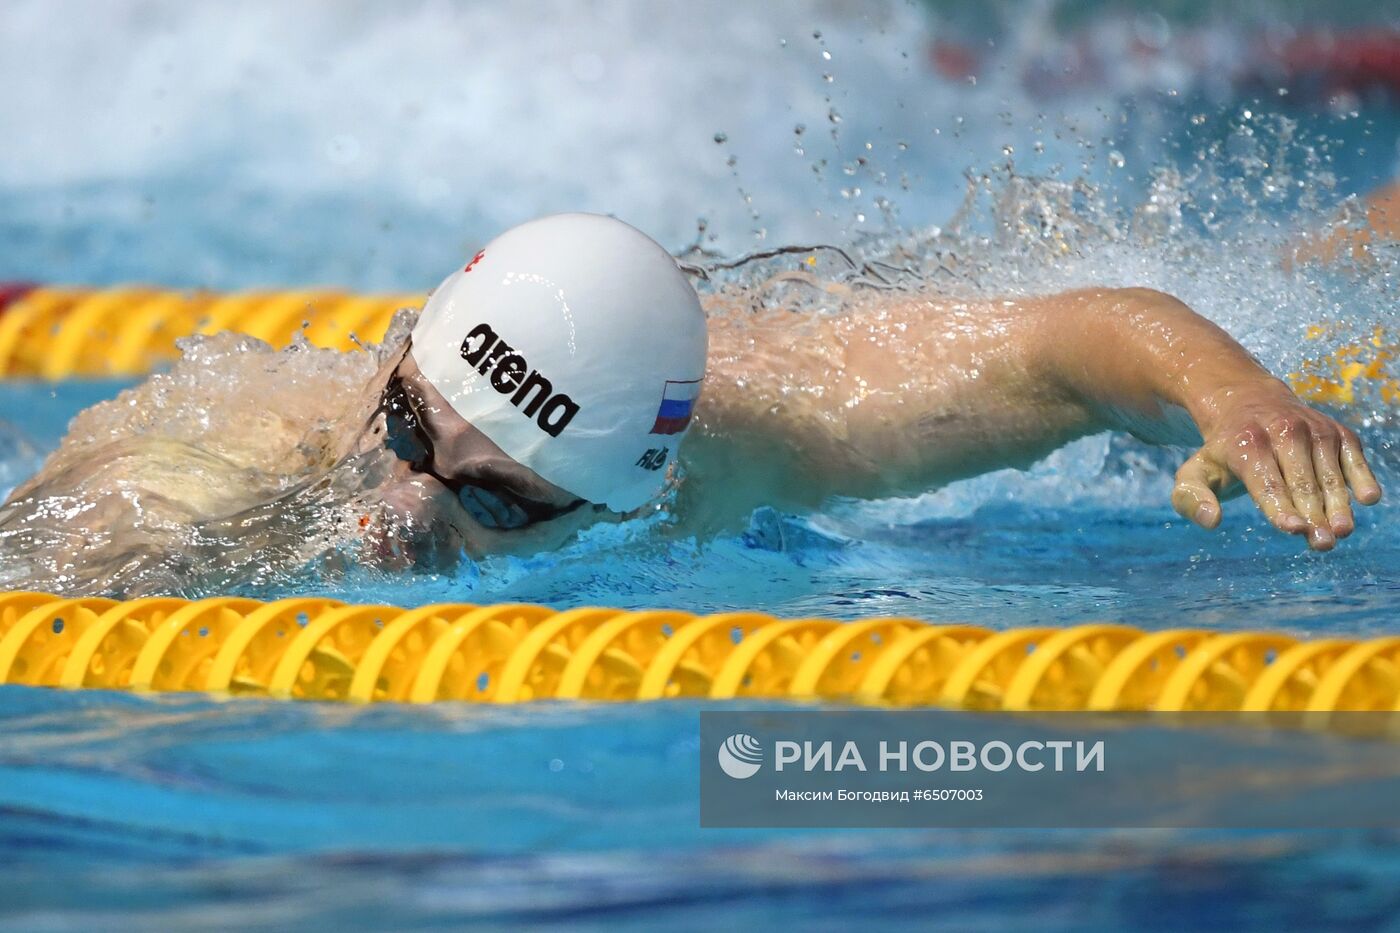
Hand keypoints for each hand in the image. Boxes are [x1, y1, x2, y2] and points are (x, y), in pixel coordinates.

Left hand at [1171, 382, 1382, 549]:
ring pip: (1329, 475)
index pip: (1266, 482)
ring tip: (1341, 532)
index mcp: (1246, 444)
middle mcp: (1284, 431)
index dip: (1279, 506)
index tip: (1292, 529)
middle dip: (1313, 514)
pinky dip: (1361, 476)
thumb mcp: (1195, 471)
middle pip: (1302, 482)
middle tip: (1323, 544)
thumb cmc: (1223, 451)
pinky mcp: (1338, 431)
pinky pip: (1354, 457)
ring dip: (1338, 505)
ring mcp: (1315, 429)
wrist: (1249, 403)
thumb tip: (1210, 521)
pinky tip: (1368, 498)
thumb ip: (1191, 498)